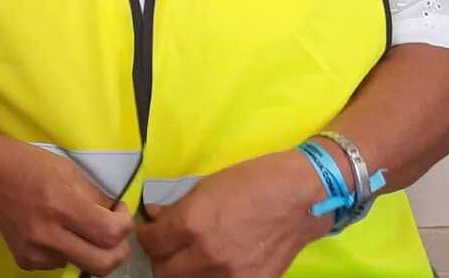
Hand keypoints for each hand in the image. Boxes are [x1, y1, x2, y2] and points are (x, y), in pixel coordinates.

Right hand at [0, 135, 133, 273]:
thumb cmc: (25, 162)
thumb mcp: (66, 169)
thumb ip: (94, 195)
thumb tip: (115, 214)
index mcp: (60, 204)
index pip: (109, 233)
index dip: (125, 224)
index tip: (120, 211)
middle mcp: (48, 234)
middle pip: (102, 264)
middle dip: (119, 251)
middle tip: (116, 233)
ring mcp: (34, 251)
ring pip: (82, 266)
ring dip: (91, 250)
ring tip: (81, 228)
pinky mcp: (25, 260)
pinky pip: (60, 263)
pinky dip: (66, 250)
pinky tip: (55, 230)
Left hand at [136, 150, 328, 276]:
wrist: (301, 197)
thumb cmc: (252, 182)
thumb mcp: (205, 187)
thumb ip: (177, 209)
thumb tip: (155, 218)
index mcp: (193, 223)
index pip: (151, 243)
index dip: (147, 235)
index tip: (151, 231)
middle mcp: (208, 254)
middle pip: (163, 272)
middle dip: (160, 258)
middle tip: (166, 247)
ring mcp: (232, 276)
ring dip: (182, 272)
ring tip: (188, 257)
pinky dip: (208, 277)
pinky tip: (213, 265)